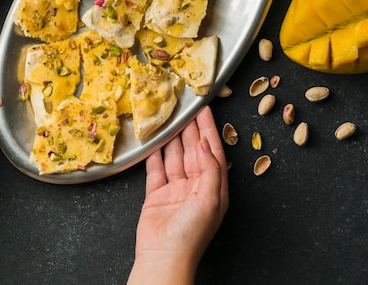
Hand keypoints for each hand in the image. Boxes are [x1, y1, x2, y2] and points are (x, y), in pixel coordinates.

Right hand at [128, 106, 228, 284]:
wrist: (163, 259)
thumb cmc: (191, 235)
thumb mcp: (210, 199)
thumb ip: (210, 168)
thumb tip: (205, 143)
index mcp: (213, 188)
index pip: (213, 152)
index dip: (209, 130)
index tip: (204, 110)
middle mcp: (196, 187)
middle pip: (194, 151)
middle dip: (191, 130)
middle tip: (185, 108)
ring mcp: (175, 191)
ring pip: (175, 157)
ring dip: (173, 139)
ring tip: (169, 119)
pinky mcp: (156, 196)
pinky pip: (156, 170)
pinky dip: (155, 155)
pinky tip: (154, 142)